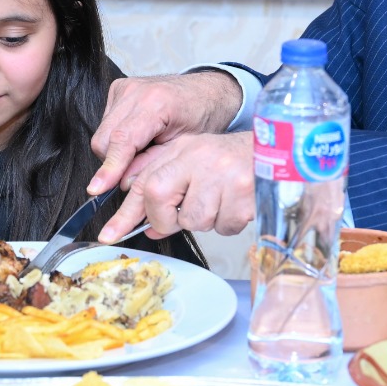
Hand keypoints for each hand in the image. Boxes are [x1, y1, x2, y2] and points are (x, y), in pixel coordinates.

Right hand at [87, 71, 242, 196]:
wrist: (206, 91)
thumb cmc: (201, 117)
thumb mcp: (183, 148)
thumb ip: (151, 165)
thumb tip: (123, 183)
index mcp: (157, 103)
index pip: (123, 140)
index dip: (110, 167)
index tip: (97, 189)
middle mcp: (136, 91)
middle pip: (105, 139)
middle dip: (115, 162)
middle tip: (139, 168)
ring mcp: (125, 87)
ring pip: (102, 133)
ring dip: (116, 150)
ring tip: (144, 148)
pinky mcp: (118, 88)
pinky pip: (106, 123)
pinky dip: (118, 136)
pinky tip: (140, 135)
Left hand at [98, 131, 255, 241]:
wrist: (277, 151)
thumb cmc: (230, 159)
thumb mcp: (192, 160)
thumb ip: (163, 186)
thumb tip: (145, 224)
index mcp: (182, 150)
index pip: (144, 185)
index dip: (126, 214)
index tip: (110, 235)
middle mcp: (200, 159)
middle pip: (163, 204)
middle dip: (170, 218)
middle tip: (187, 210)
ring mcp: (223, 176)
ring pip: (195, 221)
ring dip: (206, 219)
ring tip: (220, 199)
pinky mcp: (244, 195)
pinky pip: (223, 227)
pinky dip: (228, 222)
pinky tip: (236, 204)